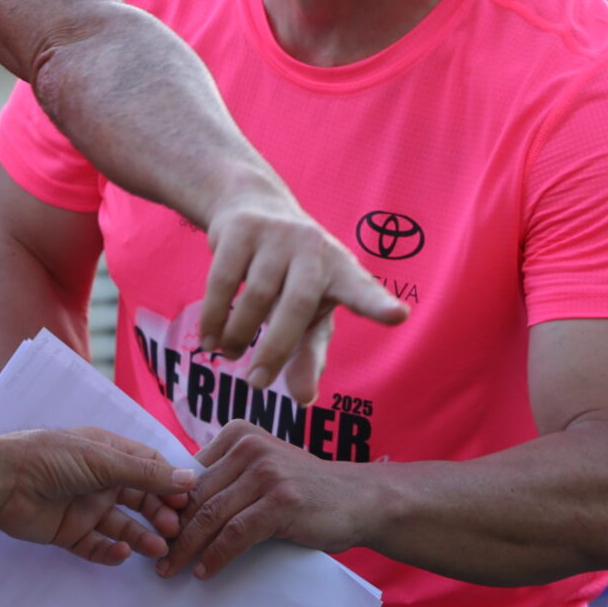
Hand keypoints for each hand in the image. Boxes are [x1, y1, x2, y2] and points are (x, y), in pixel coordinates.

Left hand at [0, 426, 197, 565]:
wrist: (1, 482)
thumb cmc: (51, 459)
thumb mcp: (102, 461)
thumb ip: (145, 474)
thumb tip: (189, 478)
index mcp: (109, 453)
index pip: (150, 466)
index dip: (171, 483)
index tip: (189, 501)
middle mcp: (101, 480)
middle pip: (141, 498)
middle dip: (160, 514)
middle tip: (175, 531)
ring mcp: (86, 507)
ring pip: (123, 525)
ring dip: (142, 536)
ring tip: (159, 549)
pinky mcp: (70, 533)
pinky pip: (97, 546)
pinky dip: (111, 552)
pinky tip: (122, 553)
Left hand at [159, 421, 380, 580]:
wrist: (359, 498)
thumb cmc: (305, 488)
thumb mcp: (263, 468)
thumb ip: (227, 475)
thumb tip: (175, 504)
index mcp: (238, 434)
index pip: (189, 472)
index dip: (168, 504)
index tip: (152, 531)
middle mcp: (249, 447)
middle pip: (196, 495)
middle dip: (171, 530)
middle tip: (154, 557)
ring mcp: (266, 472)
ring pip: (210, 515)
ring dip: (186, 548)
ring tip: (170, 570)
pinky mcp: (280, 501)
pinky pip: (235, 534)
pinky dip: (215, 556)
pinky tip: (204, 571)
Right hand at [200, 188, 407, 403]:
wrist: (252, 206)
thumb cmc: (291, 276)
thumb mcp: (307, 315)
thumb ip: (307, 356)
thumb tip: (304, 400)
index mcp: (341, 272)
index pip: (362, 291)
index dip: (378, 304)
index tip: (398, 316)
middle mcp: (314, 250)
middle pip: (298, 306)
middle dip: (276, 349)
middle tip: (257, 384)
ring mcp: (278, 236)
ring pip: (256, 296)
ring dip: (239, 334)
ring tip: (230, 354)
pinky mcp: (242, 229)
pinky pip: (223, 281)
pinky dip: (213, 315)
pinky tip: (210, 338)